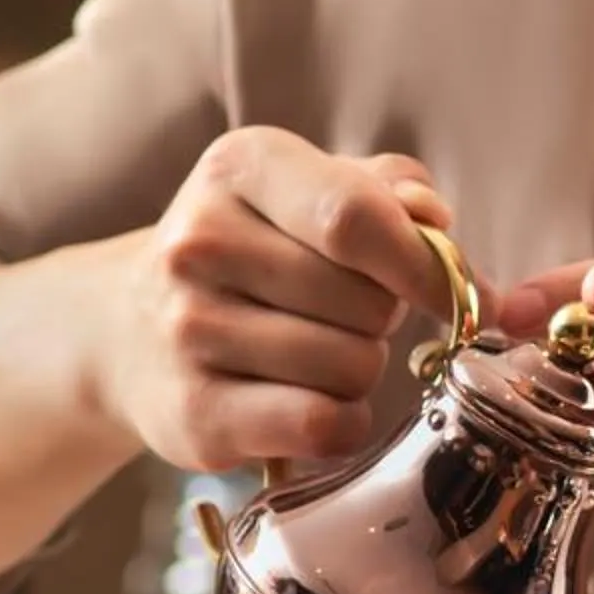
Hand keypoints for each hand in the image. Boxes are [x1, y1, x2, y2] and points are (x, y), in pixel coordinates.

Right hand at [97, 127, 463, 472]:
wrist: (124, 329)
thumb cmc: (253, 253)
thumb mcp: (311, 191)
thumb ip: (390, 191)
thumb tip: (439, 225)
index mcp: (241, 167)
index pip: (358, 218)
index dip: (431, 268)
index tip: (469, 298)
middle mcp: (200, 242)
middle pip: (366, 303)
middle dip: (384, 320)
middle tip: (345, 316)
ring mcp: (189, 330)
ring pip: (351, 368)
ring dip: (360, 371)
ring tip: (316, 354)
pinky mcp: (194, 414)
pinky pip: (322, 425)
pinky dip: (343, 422)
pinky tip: (315, 403)